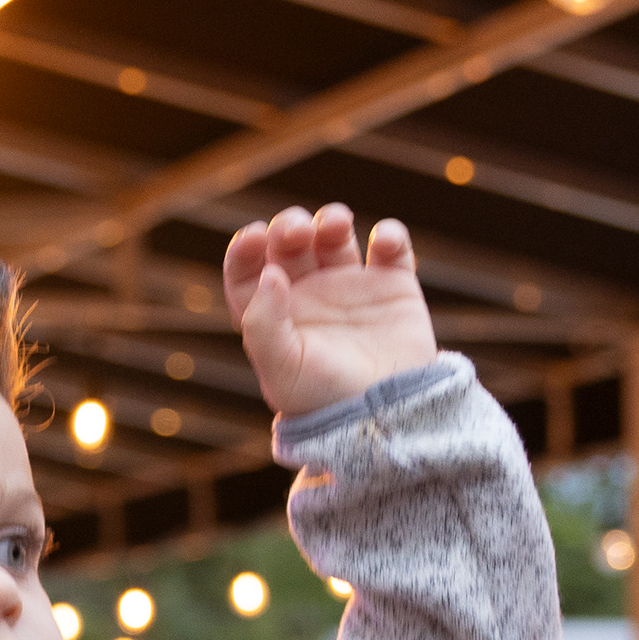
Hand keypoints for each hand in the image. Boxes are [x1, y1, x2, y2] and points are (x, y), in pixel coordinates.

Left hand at [226, 205, 437, 418]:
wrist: (385, 419)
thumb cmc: (325, 401)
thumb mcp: (281, 371)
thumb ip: (263, 324)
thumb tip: (269, 274)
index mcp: (274, 314)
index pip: (247, 270)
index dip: (245, 248)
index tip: (254, 237)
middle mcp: (309, 295)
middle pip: (291, 243)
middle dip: (290, 226)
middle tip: (298, 231)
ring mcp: (352, 288)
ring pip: (336, 235)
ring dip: (332, 220)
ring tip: (335, 225)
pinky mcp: (393, 288)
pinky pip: (391, 249)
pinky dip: (390, 235)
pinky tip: (383, 242)